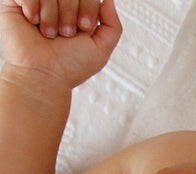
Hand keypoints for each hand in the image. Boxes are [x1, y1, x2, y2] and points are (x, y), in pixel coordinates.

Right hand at [0, 0, 120, 87]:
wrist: (43, 75)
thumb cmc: (69, 66)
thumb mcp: (101, 49)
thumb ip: (113, 25)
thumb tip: (108, 0)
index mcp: (75, 10)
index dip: (88, 8)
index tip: (84, 28)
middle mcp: (56, 3)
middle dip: (70, 13)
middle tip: (65, 34)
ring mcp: (35, 1)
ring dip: (51, 15)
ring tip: (48, 34)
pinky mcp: (14, 1)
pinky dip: (32, 7)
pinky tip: (32, 22)